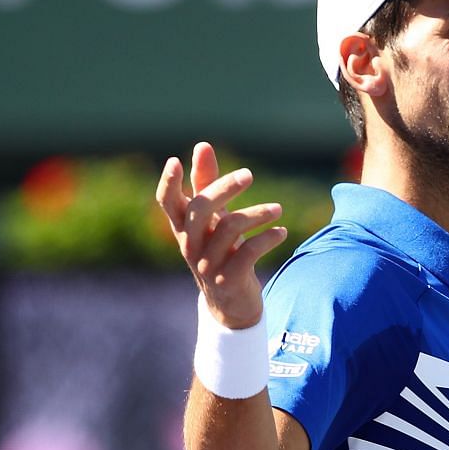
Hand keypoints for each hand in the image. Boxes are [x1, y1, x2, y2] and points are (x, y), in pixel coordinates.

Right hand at [155, 141, 288, 329]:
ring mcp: (207, 263)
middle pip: (201, 208)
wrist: (230, 304)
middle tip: (249, 174)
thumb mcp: (212, 218)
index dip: (168, 183)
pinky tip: (281, 233)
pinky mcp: (228, 279)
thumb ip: (206, 182)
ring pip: (230, 227)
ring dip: (258, 213)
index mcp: (183, 227)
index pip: (167, 203)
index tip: (175, 161)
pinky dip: (268, 238)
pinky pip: (249, 252)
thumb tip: (202, 145)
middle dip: (225, 187)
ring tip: (278, 210)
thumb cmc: (220, 250)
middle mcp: (190, 244)